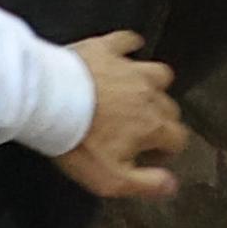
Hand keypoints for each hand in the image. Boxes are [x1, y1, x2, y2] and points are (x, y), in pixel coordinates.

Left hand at [56, 31, 186, 199]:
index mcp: (152, 126)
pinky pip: (126, 41)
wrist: (49, 103)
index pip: (177, 138)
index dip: (167, 149)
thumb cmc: (79, 143)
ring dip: (153, 84)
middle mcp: (148, 94)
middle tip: (139, 131)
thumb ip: (145, 184)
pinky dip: (129, 46)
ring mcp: (129, 69)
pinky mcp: (106, 49)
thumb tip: (171, 186)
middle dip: (160, 120)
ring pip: (158, 73)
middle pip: (169, 107)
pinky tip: (127, 50)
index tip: (152, 155)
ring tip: (139, 94)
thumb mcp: (110, 178)